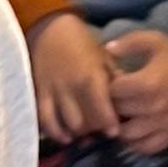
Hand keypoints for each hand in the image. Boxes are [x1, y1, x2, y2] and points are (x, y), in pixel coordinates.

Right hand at [28, 10, 116, 144]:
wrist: (49, 29)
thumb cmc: (82, 43)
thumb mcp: (103, 57)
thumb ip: (114, 79)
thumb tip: (128, 98)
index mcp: (91, 77)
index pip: (103, 109)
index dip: (110, 124)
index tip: (114, 131)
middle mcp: (72, 87)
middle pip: (87, 122)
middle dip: (95, 130)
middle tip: (100, 131)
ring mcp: (54, 92)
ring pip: (68, 124)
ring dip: (79, 134)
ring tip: (86, 135)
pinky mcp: (39, 94)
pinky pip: (46, 120)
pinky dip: (56, 133)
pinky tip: (65, 138)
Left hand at [105, 25, 167, 156]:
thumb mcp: (151, 40)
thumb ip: (127, 43)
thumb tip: (106, 50)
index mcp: (147, 82)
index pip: (112, 93)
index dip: (107, 87)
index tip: (112, 83)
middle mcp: (155, 106)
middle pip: (118, 114)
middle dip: (112, 107)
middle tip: (114, 101)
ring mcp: (164, 123)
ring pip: (128, 135)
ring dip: (121, 127)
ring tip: (121, 117)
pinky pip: (147, 148)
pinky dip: (137, 143)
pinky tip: (134, 132)